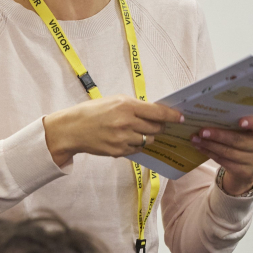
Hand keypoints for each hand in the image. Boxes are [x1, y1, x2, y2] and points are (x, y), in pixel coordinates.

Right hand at [43, 95, 184, 165]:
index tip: (181, 117)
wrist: (72, 129)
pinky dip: (135, 144)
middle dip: (159, 126)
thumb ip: (135, 106)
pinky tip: (125, 138)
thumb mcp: (114, 101)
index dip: (172, 116)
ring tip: (135, 130)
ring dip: (147, 136)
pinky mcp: (118, 152)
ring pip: (148, 140)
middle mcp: (126, 122)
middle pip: (156, 128)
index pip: (158, 112)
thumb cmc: (93, 112)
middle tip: (157, 124)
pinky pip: (137, 149)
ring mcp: (123, 139)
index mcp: (126, 106)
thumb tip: (156, 111)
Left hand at [191, 117, 252, 195]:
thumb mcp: (249, 129)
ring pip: (228, 152)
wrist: (249, 163)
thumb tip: (214, 113)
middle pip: (239, 140)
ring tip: (195, 139)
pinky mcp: (245, 172)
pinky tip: (200, 147)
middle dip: (218, 135)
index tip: (240, 121)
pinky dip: (210, 153)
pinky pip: (224, 161)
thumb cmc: (246, 137)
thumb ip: (239, 120)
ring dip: (209, 145)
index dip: (252, 123)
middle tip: (202, 131)